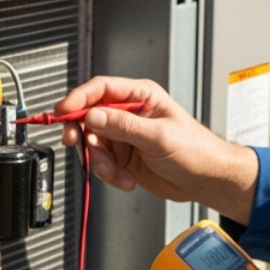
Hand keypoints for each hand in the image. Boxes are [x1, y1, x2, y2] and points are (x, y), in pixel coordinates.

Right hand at [55, 75, 258, 221]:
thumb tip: (93, 115)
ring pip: (93, 145)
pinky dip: (110, 175)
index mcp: (141, 96)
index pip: (101, 89)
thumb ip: (123, 126)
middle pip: (89, 117)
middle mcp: (129, 114)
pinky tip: (127, 180)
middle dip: (83, 134)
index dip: (78, 98)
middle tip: (77, 144)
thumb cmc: (196, 150)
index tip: (63, 110)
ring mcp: (125, 136)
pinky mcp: (123, 156)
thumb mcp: (158, 136)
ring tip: (118, 173)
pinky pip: (102, 163)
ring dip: (101, 162)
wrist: (206, 180)